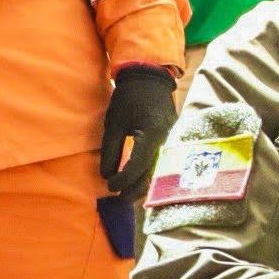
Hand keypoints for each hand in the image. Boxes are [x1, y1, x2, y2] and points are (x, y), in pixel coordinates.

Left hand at [98, 64, 177, 195]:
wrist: (150, 79)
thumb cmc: (129, 98)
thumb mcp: (114, 123)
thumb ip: (111, 150)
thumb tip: (106, 175)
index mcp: (151, 134)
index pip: (137, 165)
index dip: (123, 179)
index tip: (109, 187)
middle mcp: (167, 140)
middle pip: (152, 172)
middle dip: (135, 189)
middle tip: (119, 199)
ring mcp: (173, 140)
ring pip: (158, 169)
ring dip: (143, 184)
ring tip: (128, 194)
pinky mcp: (172, 139)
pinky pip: (162, 161)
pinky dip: (150, 173)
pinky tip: (140, 181)